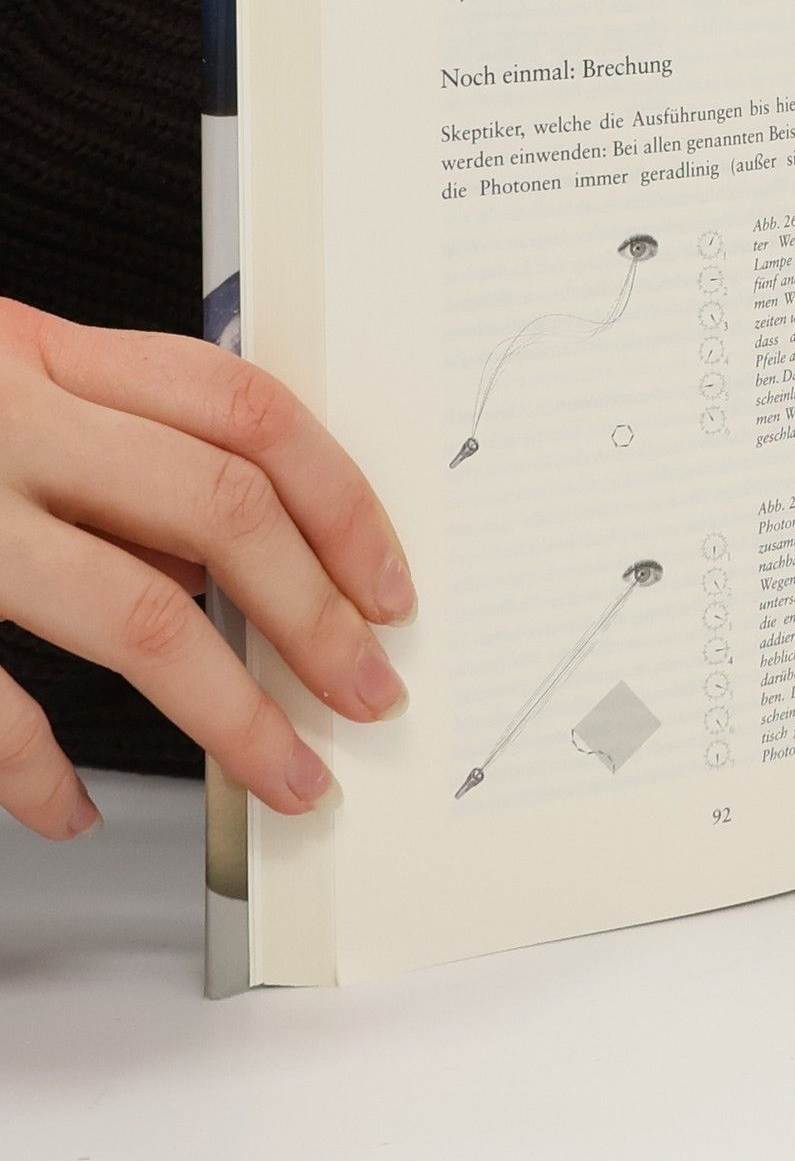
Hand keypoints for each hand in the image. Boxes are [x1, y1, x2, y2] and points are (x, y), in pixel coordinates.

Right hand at [0, 303, 413, 838]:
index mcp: (45, 350)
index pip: (247, 412)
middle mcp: (2, 414)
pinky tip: (75, 810)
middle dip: (317, 615)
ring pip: (132, 610)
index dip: (343, 503)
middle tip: (368, 693)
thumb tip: (238, 557)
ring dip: (231, 710)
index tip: (390, 588)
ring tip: (288, 772)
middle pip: (219, 509)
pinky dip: (37, 768)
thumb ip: (110, 447)